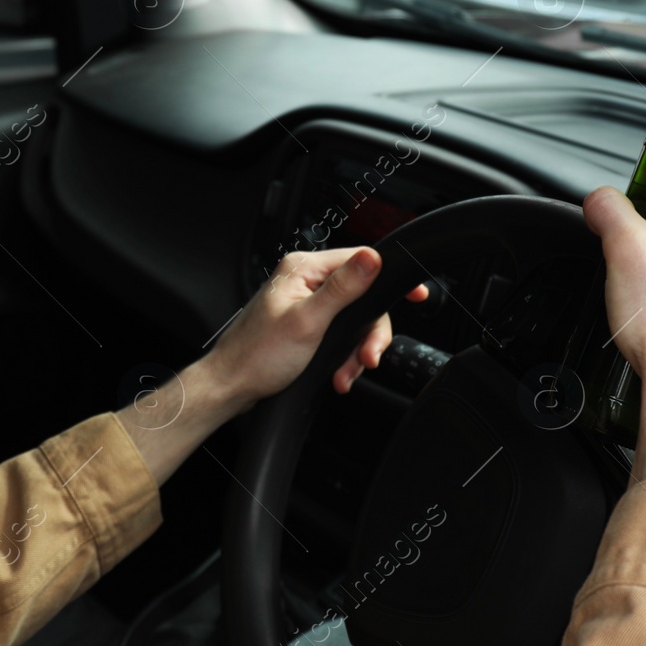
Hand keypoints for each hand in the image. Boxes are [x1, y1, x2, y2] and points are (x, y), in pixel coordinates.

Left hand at [203, 247, 429, 409]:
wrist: (231, 387)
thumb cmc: (257, 356)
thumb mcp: (308, 321)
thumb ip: (343, 289)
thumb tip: (372, 258)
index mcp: (304, 268)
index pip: (360, 259)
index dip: (389, 278)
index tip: (415, 295)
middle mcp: (306, 280)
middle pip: (362, 296)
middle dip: (368, 333)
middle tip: (367, 357)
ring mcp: (306, 302)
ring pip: (353, 320)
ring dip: (355, 350)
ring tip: (345, 373)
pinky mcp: (306, 324)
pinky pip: (339, 334)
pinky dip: (343, 356)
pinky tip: (337, 373)